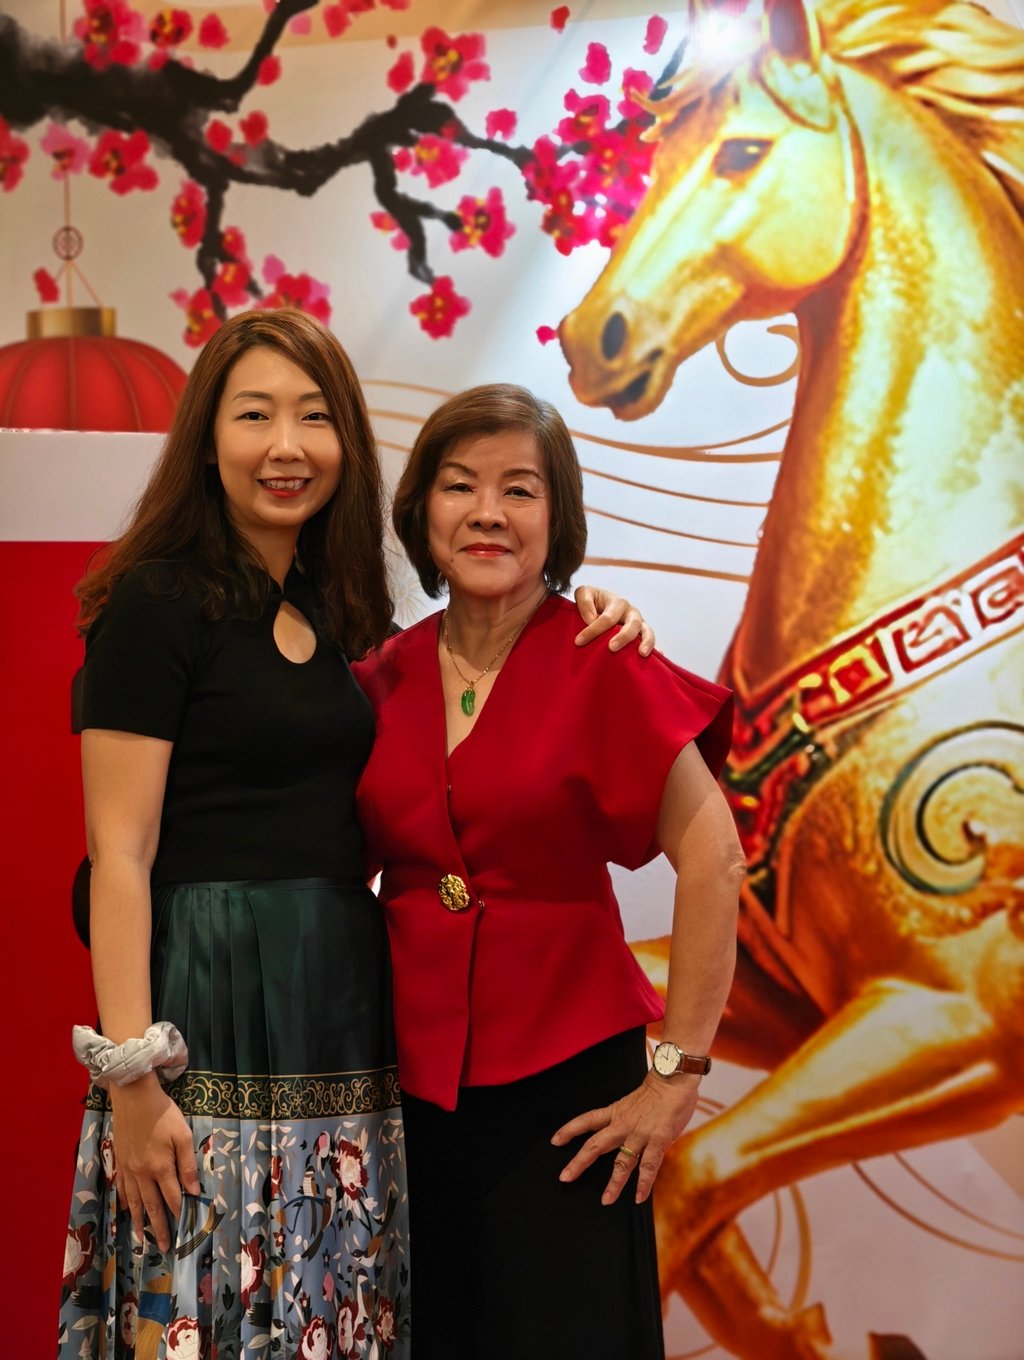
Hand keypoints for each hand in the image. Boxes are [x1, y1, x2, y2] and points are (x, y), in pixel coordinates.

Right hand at [109, 1074, 199, 1251]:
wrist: (133, 1097)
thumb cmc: (163, 1113)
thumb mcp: (182, 1135)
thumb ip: (187, 1165)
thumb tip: (194, 1192)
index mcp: (160, 1168)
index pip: (172, 1198)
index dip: (179, 1215)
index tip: (185, 1232)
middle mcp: (142, 1174)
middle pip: (152, 1206)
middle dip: (159, 1228)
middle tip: (164, 1247)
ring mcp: (128, 1169)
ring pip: (135, 1202)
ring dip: (140, 1222)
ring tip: (142, 1239)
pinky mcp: (120, 1162)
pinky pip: (122, 1189)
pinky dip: (126, 1202)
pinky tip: (127, 1210)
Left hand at [551, 1071, 699, 1204]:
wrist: (674, 1080)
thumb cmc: (657, 1091)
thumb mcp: (633, 1102)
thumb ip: (626, 1120)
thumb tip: (622, 1135)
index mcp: (616, 1112)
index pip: (587, 1120)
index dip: (569, 1130)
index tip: (555, 1141)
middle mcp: (623, 1124)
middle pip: (595, 1145)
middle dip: (579, 1162)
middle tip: (564, 1178)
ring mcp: (640, 1134)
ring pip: (622, 1162)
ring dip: (614, 1183)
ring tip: (606, 1201)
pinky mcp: (658, 1140)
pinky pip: (649, 1167)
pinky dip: (644, 1184)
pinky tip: (639, 1198)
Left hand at [572, 585, 654, 654]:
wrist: (603, 605)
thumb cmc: (592, 601)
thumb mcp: (584, 593)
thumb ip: (584, 601)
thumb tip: (591, 618)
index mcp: (618, 602)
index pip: (607, 618)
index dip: (592, 630)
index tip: (578, 642)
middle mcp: (632, 612)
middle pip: (632, 624)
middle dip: (623, 636)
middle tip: (611, 648)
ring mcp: (640, 624)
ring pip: (647, 632)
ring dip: (646, 642)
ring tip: (641, 654)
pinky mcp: (643, 635)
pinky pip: (651, 642)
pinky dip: (656, 649)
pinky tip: (657, 659)